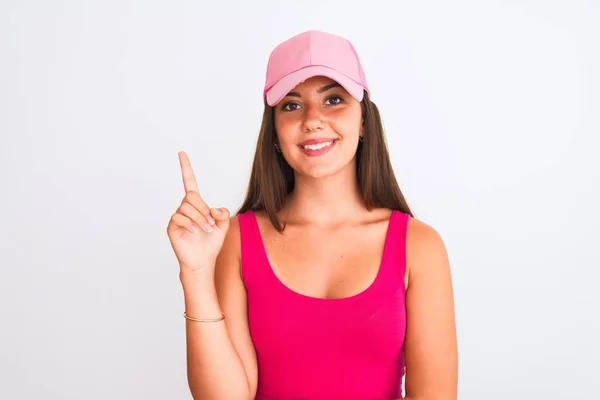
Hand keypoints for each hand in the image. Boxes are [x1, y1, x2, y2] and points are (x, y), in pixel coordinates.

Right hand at [166, 151, 229, 273]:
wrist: (203, 260)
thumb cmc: (211, 242)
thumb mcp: (223, 225)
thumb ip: (222, 213)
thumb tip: (213, 209)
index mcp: (197, 204)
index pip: (189, 182)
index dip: (186, 168)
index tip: (181, 153)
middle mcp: (185, 207)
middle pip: (192, 196)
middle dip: (203, 209)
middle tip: (210, 224)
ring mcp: (177, 216)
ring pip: (187, 207)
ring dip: (200, 219)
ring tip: (205, 230)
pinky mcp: (172, 226)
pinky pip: (179, 217)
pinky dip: (190, 224)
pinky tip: (195, 232)